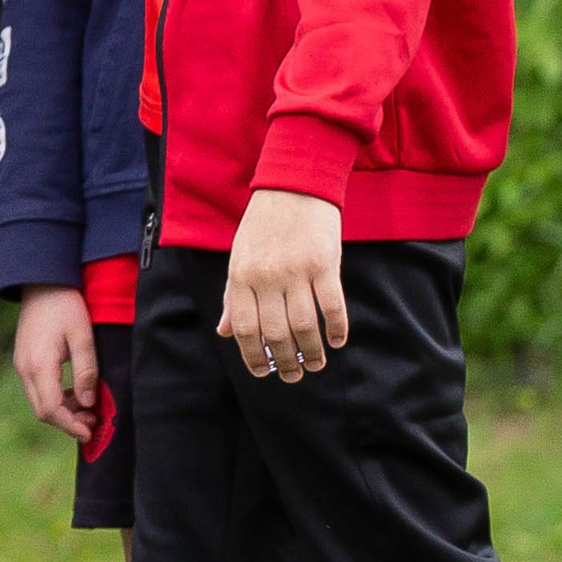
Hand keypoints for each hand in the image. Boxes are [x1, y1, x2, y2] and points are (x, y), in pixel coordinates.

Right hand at [13, 284, 100, 441]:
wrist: (41, 282)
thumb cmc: (65, 305)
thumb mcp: (82, 336)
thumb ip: (86, 371)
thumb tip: (88, 403)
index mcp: (39, 365)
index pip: (51, 410)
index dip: (70, 426)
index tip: (90, 433)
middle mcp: (25, 369)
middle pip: (42, 411)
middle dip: (67, 422)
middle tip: (93, 422)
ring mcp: (21, 365)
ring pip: (39, 402)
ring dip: (62, 411)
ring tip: (88, 408)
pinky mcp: (24, 361)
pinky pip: (37, 389)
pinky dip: (55, 398)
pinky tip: (74, 393)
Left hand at [220, 189, 347, 381]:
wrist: (293, 185)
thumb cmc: (263, 225)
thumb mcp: (238, 258)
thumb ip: (232, 297)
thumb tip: (224, 333)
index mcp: (241, 276)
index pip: (245, 329)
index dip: (253, 357)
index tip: (261, 373)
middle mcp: (266, 277)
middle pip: (276, 333)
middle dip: (285, 362)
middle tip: (293, 376)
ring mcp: (296, 271)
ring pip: (305, 325)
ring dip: (311, 352)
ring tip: (316, 365)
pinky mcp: (325, 264)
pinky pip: (332, 306)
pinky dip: (337, 328)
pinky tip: (337, 341)